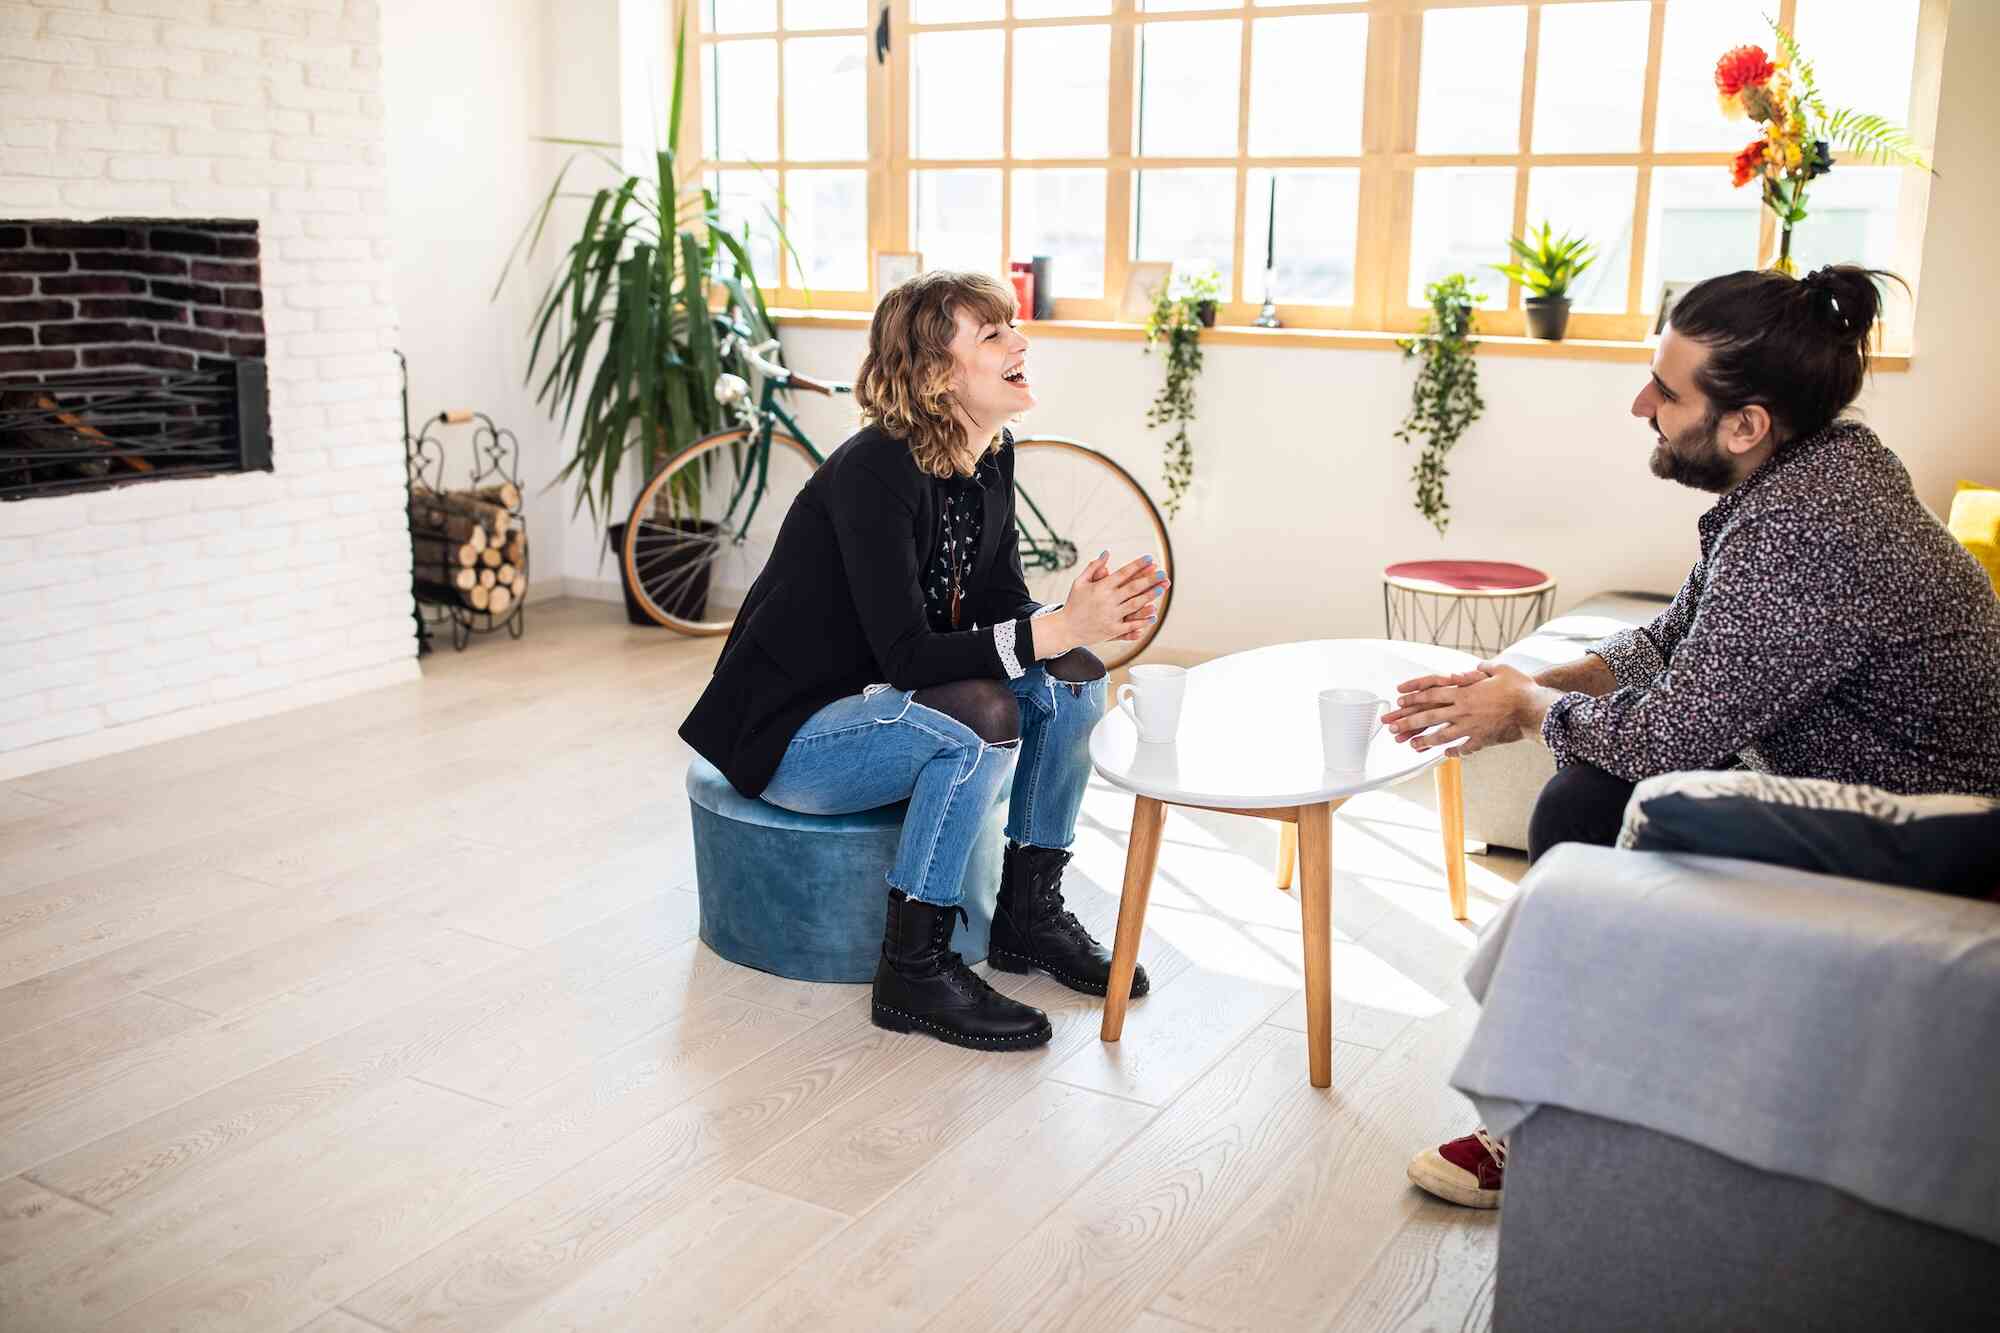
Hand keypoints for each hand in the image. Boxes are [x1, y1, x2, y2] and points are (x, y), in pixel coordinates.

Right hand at [1061, 551, 1166, 646]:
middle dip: (1150, 579)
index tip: (1150, 558)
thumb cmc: (1073, 603)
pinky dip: (1142, 620)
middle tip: (1163, 573)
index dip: (1137, 565)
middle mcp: (1107, 601)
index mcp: (1100, 588)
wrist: (1066, 629)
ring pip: (1135, 604)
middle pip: (1133, 588)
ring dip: (1150, 596)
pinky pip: (1130, 624)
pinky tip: (1154, 615)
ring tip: (1162, 588)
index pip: (1123, 573)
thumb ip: (1094, 567)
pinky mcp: (1112, 630)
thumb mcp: (1079, 582)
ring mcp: (1111, 616)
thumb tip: (1107, 552)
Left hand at [1383, 662, 1533, 754]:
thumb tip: (1475, 668)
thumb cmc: (1520, 687)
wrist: (1535, 708)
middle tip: (1393, 728)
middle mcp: (1464, 711)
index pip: (1432, 695)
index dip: (1414, 699)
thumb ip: (1483, 669)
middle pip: (1430, 717)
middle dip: (1409, 723)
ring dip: (1425, 741)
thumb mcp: (1500, 669)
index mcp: (1464, 693)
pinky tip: (1447, 755)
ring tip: (1412, 745)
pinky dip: (1455, 752)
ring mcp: (1472, 727)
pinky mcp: (1483, 739)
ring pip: (1443, 736)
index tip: (1399, 703)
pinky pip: (1465, 748)